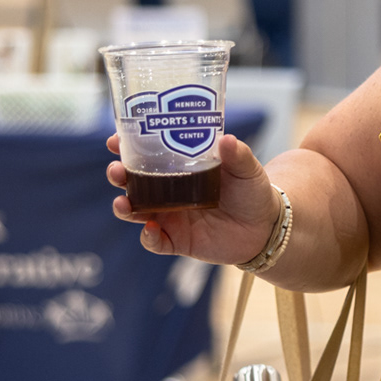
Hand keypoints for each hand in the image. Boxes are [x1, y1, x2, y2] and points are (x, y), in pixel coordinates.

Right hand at [107, 133, 276, 264]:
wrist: (265, 227)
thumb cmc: (251, 191)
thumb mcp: (246, 169)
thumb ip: (237, 155)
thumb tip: (226, 139)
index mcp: (179, 168)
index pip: (146, 155)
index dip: (126, 147)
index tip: (114, 140)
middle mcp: (168, 192)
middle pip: (131, 182)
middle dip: (118, 176)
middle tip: (116, 171)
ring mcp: (170, 217)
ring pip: (136, 212)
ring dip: (124, 208)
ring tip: (123, 203)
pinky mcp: (177, 241)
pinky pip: (155, 241)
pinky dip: (149, 237)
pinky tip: (151, 229)